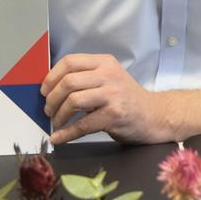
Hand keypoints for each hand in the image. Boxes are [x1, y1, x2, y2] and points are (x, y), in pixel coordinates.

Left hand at [41, 54, 165, 144]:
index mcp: (105, 62)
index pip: (70, 61)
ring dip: (58, 115)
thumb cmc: (127, 99)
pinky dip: (66, 134)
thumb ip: (86, 79)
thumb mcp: (109, 79)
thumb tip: (52, 89)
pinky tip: (59, 138)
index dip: (51, 77)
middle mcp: (109, 75)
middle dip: (52, 99)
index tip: (44, 91)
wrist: (156, 115)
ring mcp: (113, 94)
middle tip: (48, 110)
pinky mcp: (115, 115)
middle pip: (68, 82)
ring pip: (73, 101)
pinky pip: (83, 125)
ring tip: (56, 122)